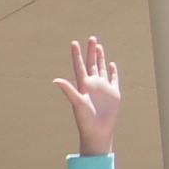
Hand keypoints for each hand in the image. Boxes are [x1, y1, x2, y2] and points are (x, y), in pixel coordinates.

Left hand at [54, 36, 120, 155]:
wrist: (98, 130)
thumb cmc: (85, 119)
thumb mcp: (77, 103)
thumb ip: (68, 90)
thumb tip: (55, 80)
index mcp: (83, 85)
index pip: (79, 66)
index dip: (76, 55)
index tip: (74, 43)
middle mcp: (92, 84)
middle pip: (91, 63)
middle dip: (91, 51)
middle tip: (91, 38)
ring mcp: (103, 87)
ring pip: (101, 68)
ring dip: (100, 57)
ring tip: (99, 46)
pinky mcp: (113, 92)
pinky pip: (113, 78)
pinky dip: (113, 71)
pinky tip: (111, 64)